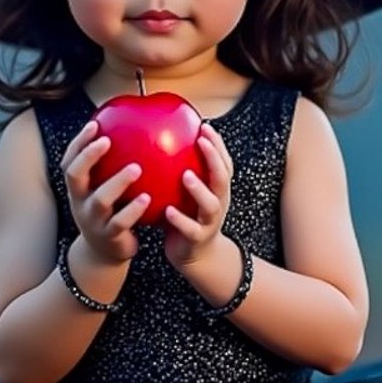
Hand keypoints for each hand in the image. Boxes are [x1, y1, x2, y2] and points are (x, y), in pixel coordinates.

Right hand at [63, 116, 147, 267]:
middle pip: (74, 175)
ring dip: (117, 182)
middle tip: (107, 141)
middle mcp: (80, 201)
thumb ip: (112, 168)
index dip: (78, 143)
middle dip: (88, 156)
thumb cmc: (110, 213)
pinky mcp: (109, 236)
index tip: (94, 124)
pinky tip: (147, 198)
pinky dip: (133, 210)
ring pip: (100, 199)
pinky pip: (120, 222)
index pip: (69, 161)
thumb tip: (136, 134)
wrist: (103, 254)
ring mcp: (93, 220)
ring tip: (136, 168)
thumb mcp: (104, 191)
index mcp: (78, 188)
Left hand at [162, 125, 233, 274]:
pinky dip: (180, 220)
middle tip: (201, 141)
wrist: (196, 256)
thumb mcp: (187, 194)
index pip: (223, 163)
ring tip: (186, 176)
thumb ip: (178, 172)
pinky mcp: (198, 239)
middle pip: (222, 178)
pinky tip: (167, 210)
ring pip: (211, 204)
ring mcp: (210, 222)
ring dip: (199, 189)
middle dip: (214, 158)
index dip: (218, 145)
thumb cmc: (187, 217)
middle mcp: (218, 203)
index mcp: (217, 190)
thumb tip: (158, 142)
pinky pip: (190, 229)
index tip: (204, 126)